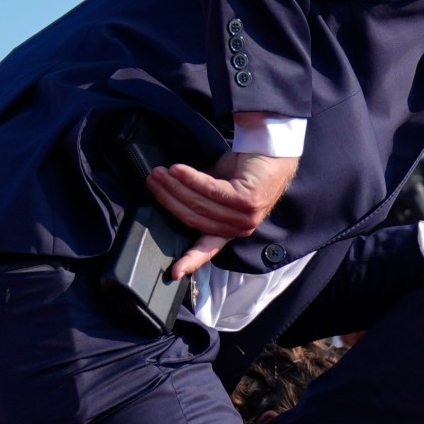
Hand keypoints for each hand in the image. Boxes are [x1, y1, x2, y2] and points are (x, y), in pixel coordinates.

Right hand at [147, 151, 300, 278]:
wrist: (271, 151)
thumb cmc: (243, 171)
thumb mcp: (216, 190)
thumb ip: (198, 200)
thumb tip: (170, 195)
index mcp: (231, 230)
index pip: (208, 248)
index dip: (190, 260)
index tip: (174, 272)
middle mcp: (240, 228)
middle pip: (194, 217)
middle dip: (169, 198)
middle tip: (153, 180)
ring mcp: (246, 216)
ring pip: (199, 204)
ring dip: (175, 186)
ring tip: (160, 172)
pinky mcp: (247, 200)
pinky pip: (210, 190)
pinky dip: (191, 179)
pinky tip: (177, 170)